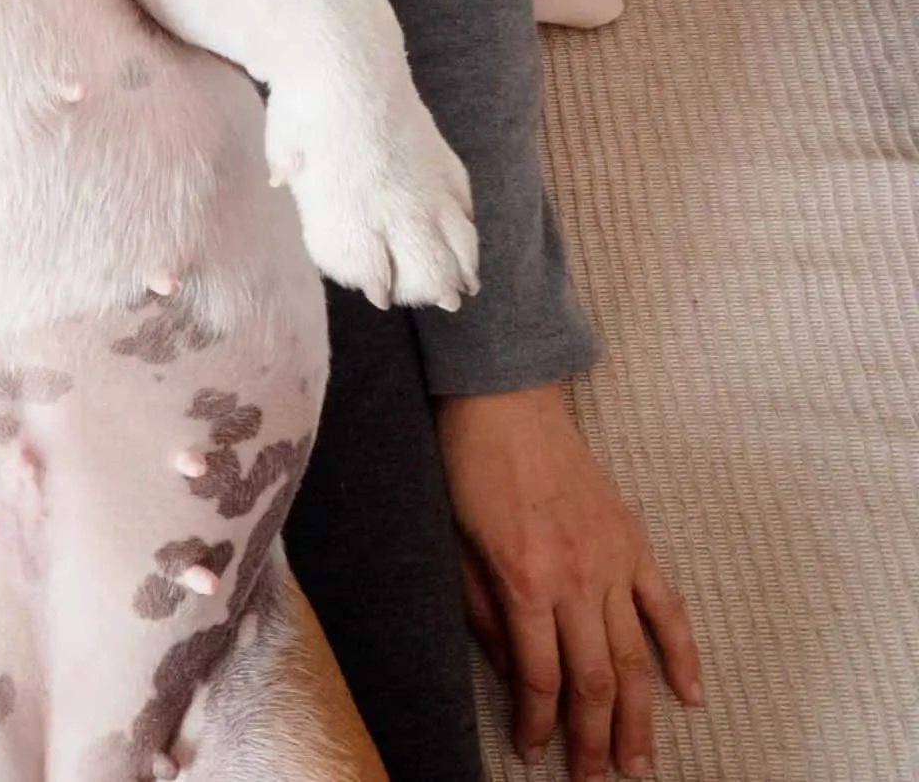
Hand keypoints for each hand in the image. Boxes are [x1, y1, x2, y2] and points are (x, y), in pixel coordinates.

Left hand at [436, 384, 703, 779]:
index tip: (532, 752)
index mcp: (526, 580)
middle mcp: (578, 578)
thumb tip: (509, 670)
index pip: (540, 676)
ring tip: (636, 762)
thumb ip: (484, 612)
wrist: (505, 401)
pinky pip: (667, 608)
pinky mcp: (634, 542)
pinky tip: (689, 696)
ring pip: (635, 656)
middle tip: (590, 778)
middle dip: (592, 738)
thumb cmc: (467, 467)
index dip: (538, 722)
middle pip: (596, 679)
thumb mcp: (455, 544)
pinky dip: (683, 654)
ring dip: (637, 716)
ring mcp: (614, 560)